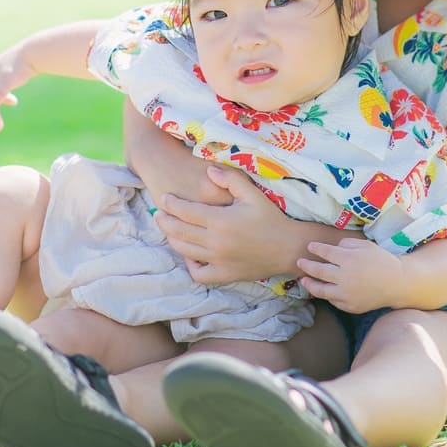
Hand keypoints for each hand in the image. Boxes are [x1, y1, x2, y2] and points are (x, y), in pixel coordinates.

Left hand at [155, 166, 304, 284]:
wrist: (288, 248)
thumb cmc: (271, 218)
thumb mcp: (253, 194)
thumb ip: (230, 180)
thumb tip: (209, 170)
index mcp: (221, 220)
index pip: (186, 212)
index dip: (171, 205)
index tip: (164, 199)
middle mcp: (216, 242)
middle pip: (179, 231)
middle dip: (164, 222)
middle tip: (158, 214)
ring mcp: (219, 261)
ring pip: (184, 251)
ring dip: (172, 239)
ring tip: (169, 230)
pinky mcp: (224, 275)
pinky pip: (198, 273)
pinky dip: (190, 265)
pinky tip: (190, 254)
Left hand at [297, 236, 409, 312]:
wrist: (397, 283)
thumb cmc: (381, 261)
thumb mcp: (365, 245)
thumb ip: (346, 243)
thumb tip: (331, 247)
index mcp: (349, 259)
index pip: (326, 253)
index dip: (315, 249)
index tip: (310, 247)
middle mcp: (345, 277)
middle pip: (319, 271)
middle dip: (306, 265)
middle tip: (299, 262)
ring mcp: (347, 294)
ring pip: (321, 290)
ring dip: (310, 284)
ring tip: (303, 280)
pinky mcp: (350, 306)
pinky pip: (333, 300)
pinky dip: (326, 295)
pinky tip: (322, 290)